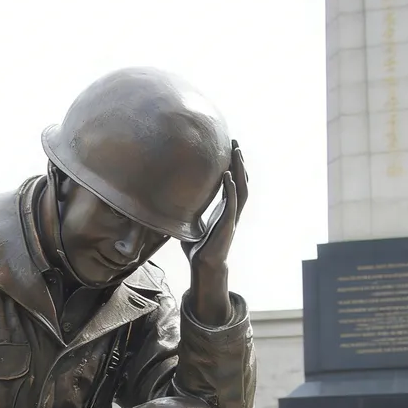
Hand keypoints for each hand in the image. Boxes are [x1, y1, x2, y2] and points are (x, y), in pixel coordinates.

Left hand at [183, 142, 248, 324]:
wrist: (203, 266)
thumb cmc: (196, 248)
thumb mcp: (190, 225)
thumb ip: (185, 213)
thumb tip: (166, 204)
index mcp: (224, 209)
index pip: (233, 183)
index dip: (233, 166)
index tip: (229, 148)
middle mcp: (231, 210)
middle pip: (241, 180)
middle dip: (239, 161)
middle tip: (235, 142)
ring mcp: (232, 216)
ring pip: (242, 188)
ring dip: (240, 170)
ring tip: (236, 152)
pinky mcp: (228, 224)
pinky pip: (233, 203)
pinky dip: (231, 188)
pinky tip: (228, 175)